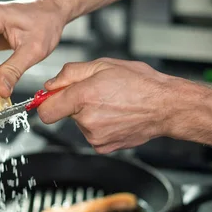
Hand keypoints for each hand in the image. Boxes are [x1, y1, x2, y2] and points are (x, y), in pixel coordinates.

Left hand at [37, 58, 192, 153]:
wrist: (166, 106)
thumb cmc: (141, 84)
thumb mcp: (103, 64)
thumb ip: (70, 73)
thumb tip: (50, 85)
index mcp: (83, 97)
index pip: (45, 110)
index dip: (45, 103)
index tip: (50, 99)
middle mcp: (87, 120)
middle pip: (64, 114)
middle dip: (74, 103)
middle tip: (96, 93)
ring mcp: (96, 136)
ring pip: (79, 124)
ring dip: (89, 114)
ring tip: (112, 103)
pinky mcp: (104, 147)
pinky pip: (92, 135)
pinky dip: (100, 126)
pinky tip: (116, 116)